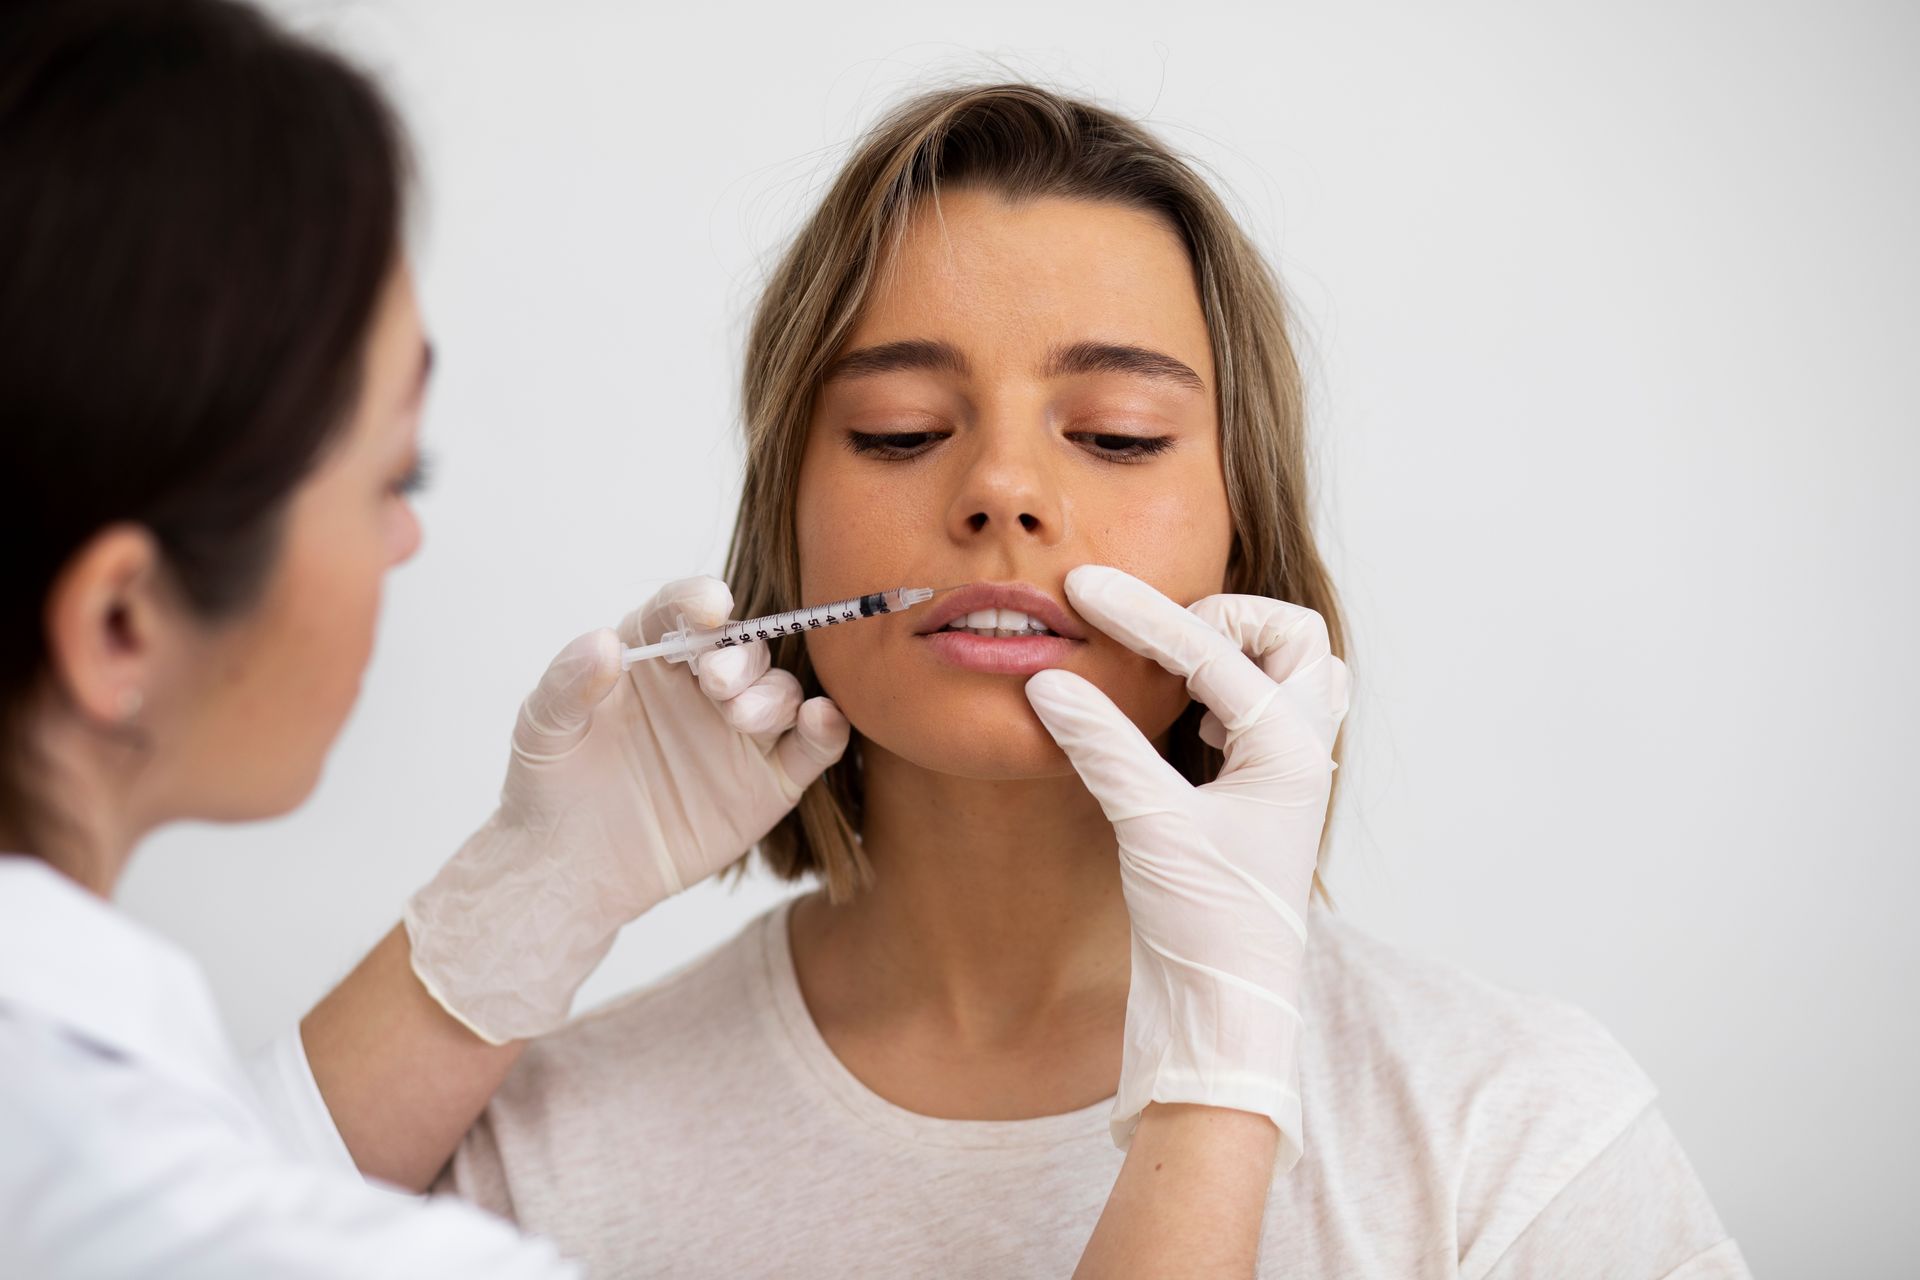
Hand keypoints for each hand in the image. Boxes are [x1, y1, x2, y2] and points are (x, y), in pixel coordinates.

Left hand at [405, 577, 848, 1043]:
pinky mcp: (770, 780)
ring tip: (741, 719)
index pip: (683, 612)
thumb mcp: (543, 729)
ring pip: (784, 692)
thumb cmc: (552, 786)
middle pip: (745, 649)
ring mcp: (742, 732)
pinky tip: (821, 720)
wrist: (572, 869)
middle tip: (718, 682)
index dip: (699, 600)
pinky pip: (813, 747)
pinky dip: (827, 728)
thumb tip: (602, 643)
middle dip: (741, 657)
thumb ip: (568, 683)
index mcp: (652, 656)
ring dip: (774, 695)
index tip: (710, 606)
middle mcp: (705, 685)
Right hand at [1024, 564, 1348, 1175]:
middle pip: (1296, 637)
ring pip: (1295, 673)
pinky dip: (1222, 695)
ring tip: (1167, 671)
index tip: (1084, 586)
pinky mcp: (1261, 799)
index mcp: (1289, 751)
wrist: (1224, 1015)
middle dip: (1227, 619)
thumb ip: (1102, 746)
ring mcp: (1287, 776)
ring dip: (1236, 653)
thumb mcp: (1149, 829)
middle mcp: (1302, 754)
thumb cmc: (1204, 932)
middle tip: (1157, 638)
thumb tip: (1048, 680)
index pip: (1211, 652)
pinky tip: (1173, 722)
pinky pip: (1264, 715)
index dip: (1141, 614)